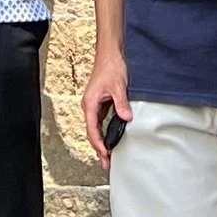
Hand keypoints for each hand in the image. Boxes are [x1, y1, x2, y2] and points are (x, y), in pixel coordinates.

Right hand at [83, 49, 131, 165]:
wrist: (110, 54)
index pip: (92, 130)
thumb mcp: (118, 87)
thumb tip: (126, 118)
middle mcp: (90, 106)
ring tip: (108, 155)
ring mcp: (95, 104)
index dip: (99, 144)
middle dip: (99, 148)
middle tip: (106, 163)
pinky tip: (111, 137)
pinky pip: (101, 121)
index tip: (105, 154)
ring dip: (102, 141)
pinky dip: (105, 131)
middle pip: (92, 132)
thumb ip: (121, 104)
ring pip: (96, 128)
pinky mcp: (101, 102)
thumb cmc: (110, 66)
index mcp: (90, 104)